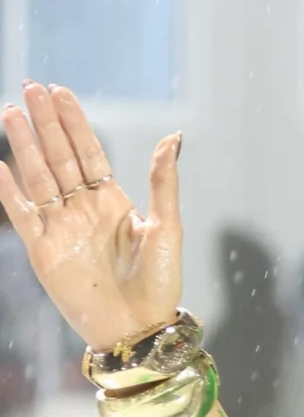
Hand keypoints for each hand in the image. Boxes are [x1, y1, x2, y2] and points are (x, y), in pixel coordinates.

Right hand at [0, 82, 181, 352]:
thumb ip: (163, 182)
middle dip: (44, 123)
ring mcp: (62, 228)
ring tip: (11, 114)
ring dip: (24, 146)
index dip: (74, 123)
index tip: (60, 92)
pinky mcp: (43, 251)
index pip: (88, 152)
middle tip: (29, 87)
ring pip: (38, 177)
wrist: (139, 329)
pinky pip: (22, 215)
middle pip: (59, 157)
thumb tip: (173, 136)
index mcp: (113, 202)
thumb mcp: (168, 228)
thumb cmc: (160, 284)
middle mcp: (83, 210)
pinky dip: (8, 191)